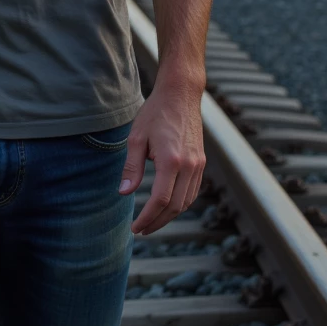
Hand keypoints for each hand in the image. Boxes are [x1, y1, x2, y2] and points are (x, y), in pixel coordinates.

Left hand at [118, 84, 205, 235]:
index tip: (135, 228)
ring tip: (152, 222)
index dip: (147, 218)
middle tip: (141, 230)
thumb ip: (132, 167)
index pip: (160, 200)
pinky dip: (181, 203)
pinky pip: (193, 191)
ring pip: (187, 202)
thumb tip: (124, 193)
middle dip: (157, 222)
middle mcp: (189, 166)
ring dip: (170, 216)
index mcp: (171, 160)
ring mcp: (199, 164)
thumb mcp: (137, 138)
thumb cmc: (156, 113)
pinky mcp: (202, 161)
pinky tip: (168, 206)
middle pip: (175, 206)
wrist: (181, 95)